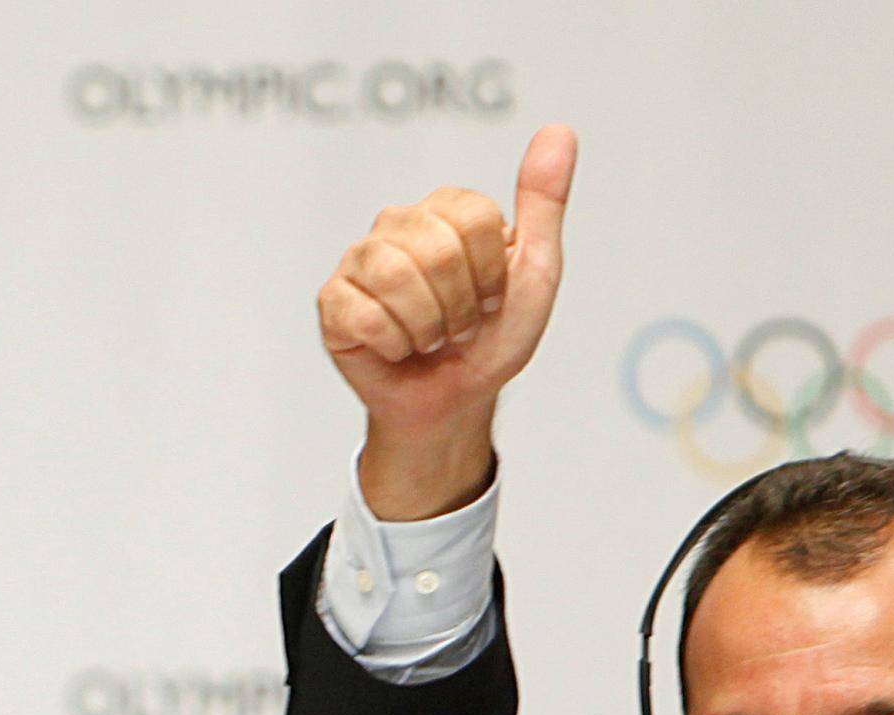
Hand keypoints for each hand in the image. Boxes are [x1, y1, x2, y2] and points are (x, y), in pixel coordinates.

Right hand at [317, 124, 576, 516]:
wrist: (455, 403)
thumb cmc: (491, 341)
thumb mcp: (534, 275)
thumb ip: (544, 204)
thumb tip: (560, 132)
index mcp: (447, 211)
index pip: (475, 220)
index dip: (491, 276)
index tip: (490, 300)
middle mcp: (399, 224)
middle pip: (437, 249)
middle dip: (460, 307)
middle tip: (459, 327)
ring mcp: (361, 261)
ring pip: (396, 279)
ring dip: (428, 329)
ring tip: (430, 338)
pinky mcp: (334, 302)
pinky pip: (365, 316)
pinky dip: (394, 347)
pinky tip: (397, 349)